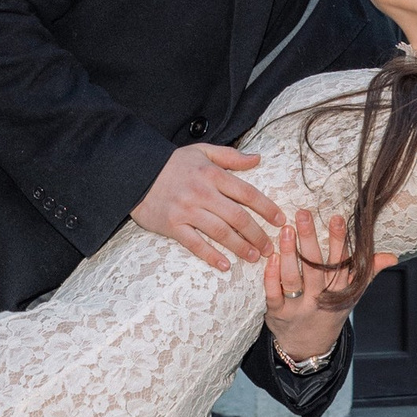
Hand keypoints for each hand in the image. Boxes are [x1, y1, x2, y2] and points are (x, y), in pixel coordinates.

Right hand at [135, 143, 280, 270]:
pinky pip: (195, 244)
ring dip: (240, 247)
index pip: (247, 193)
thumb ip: (231, 156)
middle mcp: (202, 193)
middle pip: (238, 217)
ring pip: (221, 233)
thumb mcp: (202, 150)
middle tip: (271, 248)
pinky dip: (211, 256)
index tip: (280, 220)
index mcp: (212, 174)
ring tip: (254, 257)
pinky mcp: (173, 226)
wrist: (136, 172)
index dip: (267, 208)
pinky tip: (224, 265)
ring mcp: (187, 211)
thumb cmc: (172, 162)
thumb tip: (257, 159)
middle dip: (258, 234)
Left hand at [264, 207, 392, 358]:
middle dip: (309, 239)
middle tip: (303, 214)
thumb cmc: (329, 312)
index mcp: (339, 292)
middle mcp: (319, 299)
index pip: (341, 264)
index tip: (336, 218)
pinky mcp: (278, 314)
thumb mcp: (351, 296)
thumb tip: (392, 257)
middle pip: (315, 268)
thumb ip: (367, 272)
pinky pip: (273, 293)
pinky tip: (271, 257)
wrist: (310, 347)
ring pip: (292, 279)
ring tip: (286, 230)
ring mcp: (298, 308)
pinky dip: (271, 275)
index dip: (339, 241)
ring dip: (288, 253)